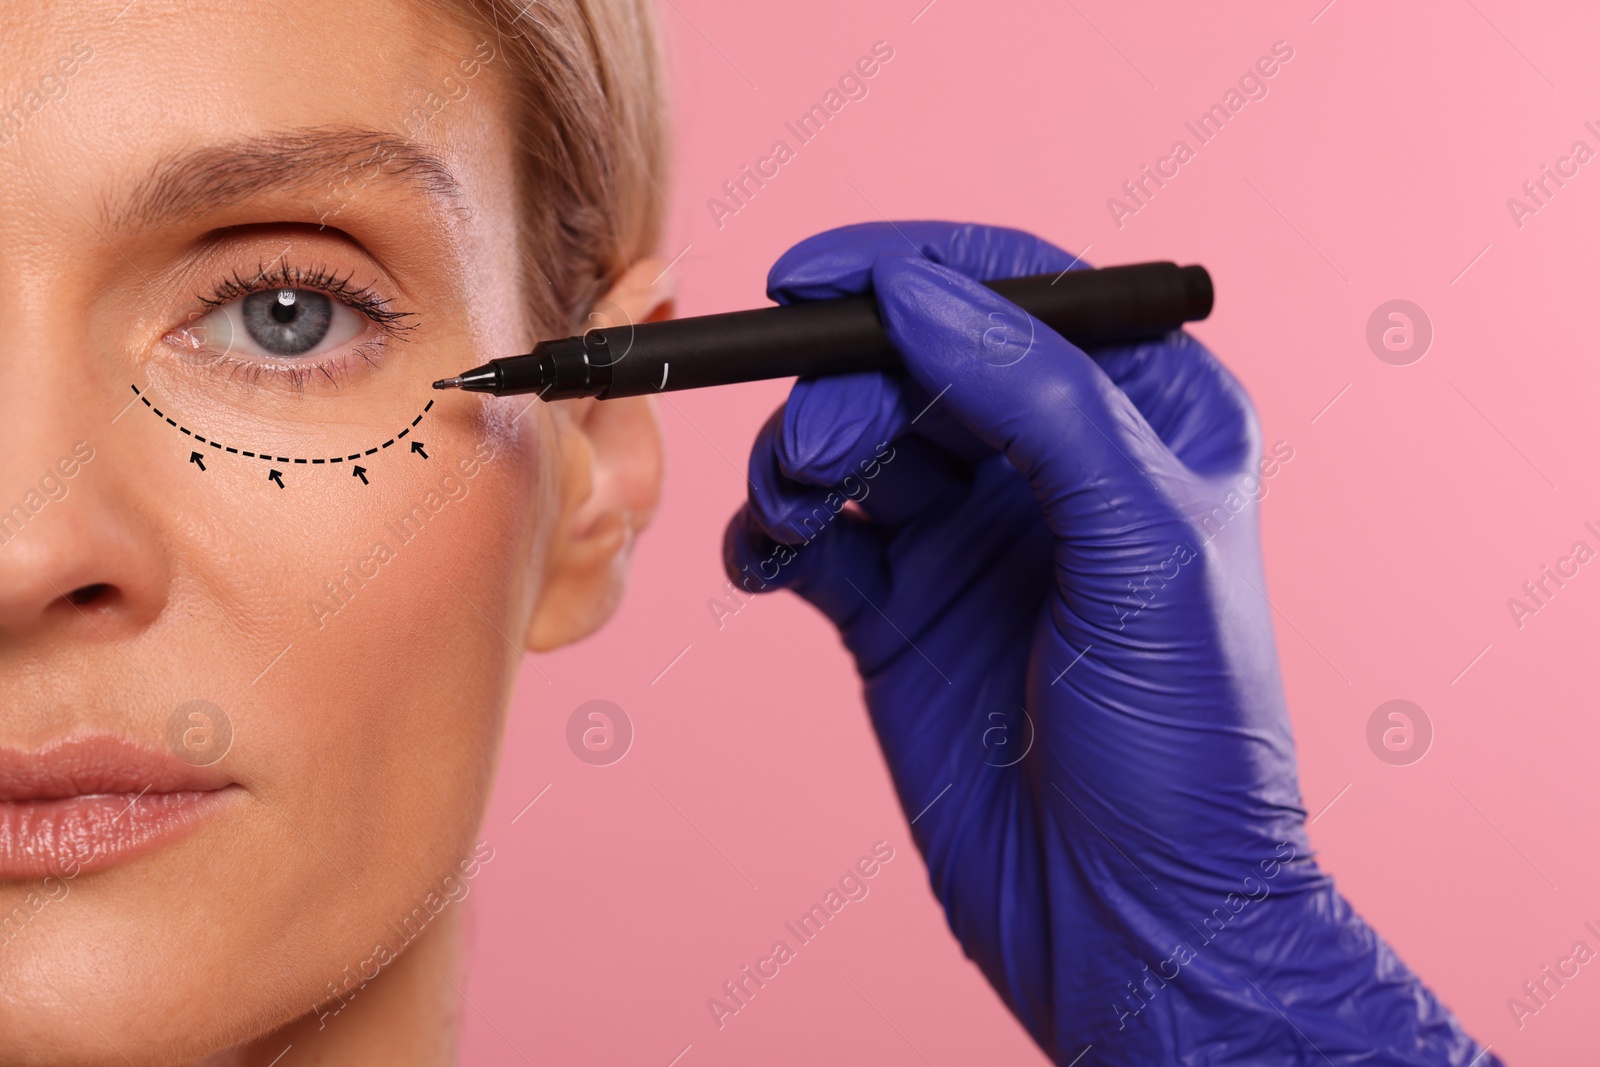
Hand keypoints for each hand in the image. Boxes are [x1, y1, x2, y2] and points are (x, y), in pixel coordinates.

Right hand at [724, 221, 1497, 1064]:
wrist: (1130, 918)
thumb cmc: (1186, 745)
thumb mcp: (1141, 544)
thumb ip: (1037, 399)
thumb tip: (916, 291)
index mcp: (1144, 418)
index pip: (1016, 293)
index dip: (911, 267)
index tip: (812, 277)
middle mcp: (1050, 464)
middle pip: (914, 361)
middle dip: (850, 385)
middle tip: (827, 447)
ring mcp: (968, 536)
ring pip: (851, 441)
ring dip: (800, 457)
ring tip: (799, 509)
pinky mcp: (900, 608)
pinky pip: (811, 534)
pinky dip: (770, 532)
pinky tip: (770, 559)